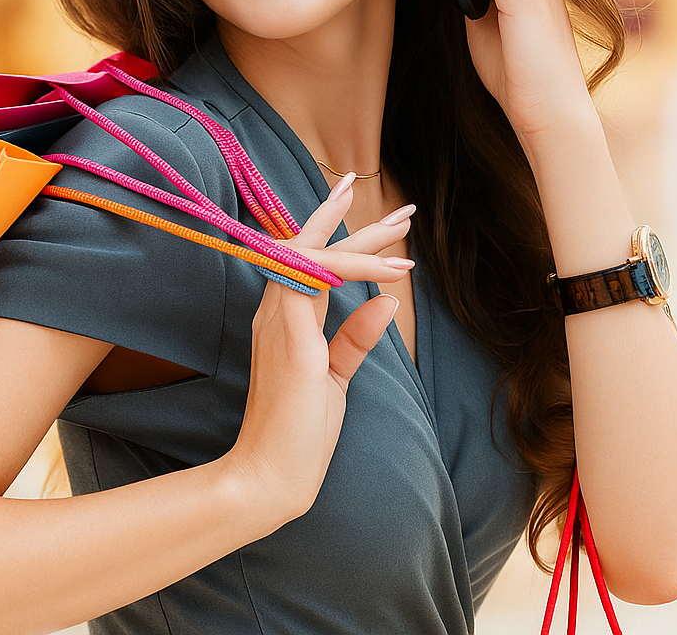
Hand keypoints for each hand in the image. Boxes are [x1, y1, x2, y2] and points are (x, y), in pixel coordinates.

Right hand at [223, 175, 409, 523]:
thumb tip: (385, 302)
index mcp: (282, 318)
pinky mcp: (290, 336)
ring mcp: (277, 320)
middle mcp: (274, 310)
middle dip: (356, 222)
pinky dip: (353, 269)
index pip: (307, 259)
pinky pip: (317, 281)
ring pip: (314, 255)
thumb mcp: (334, 376)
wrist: (271, 475)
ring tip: (405, 227)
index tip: (361, 200)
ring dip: (363, 239)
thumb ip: (354, 338)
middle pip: (311, 247)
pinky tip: (391, 271)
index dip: (332, 226)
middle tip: (405, 209)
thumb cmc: (298, 432)